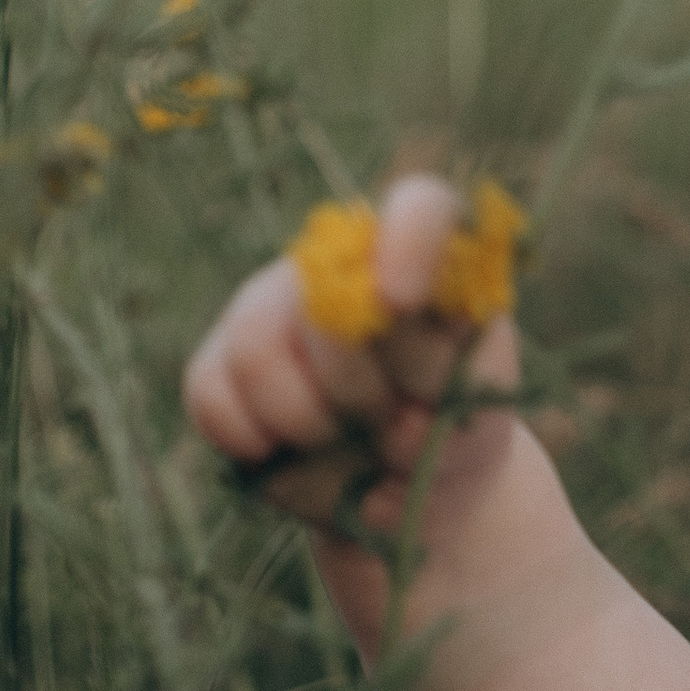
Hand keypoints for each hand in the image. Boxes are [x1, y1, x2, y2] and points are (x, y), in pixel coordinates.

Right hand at [181, 174, 518, 542]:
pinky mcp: (220, 359)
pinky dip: (252, 441)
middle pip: (325, 302)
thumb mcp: (476, 425)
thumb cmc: (452, 436)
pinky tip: (285, 451)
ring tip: (341, 440)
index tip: (402, 300)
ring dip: (306, 422)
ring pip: (257, 350)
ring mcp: (273, 303)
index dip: (409, 239)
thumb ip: (452, 410)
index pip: (424, 209)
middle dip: (359, 389)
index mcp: (426, 263)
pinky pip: (213, 395)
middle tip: (387, 422)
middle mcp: (343, 265)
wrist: (405, 481)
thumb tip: (396, 423)